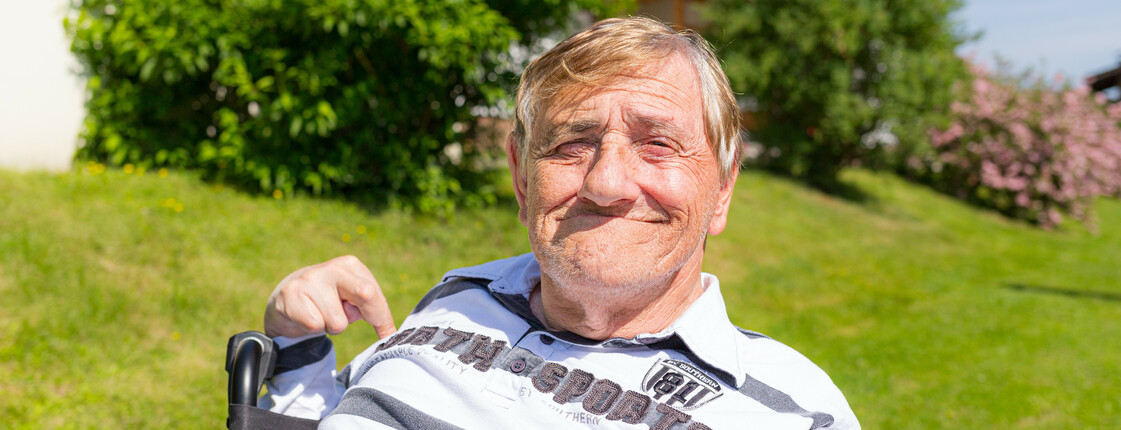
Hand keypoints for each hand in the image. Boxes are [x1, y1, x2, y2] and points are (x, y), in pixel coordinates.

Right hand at [264, 255, 396, 339]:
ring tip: (320, 314)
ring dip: (331, 326)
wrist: (286, 299)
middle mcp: (333, 268)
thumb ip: (371, 308)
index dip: (382, 319)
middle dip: (359, 314)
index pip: (375, 294)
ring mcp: (310, 279)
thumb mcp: (351, 298)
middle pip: (365, 294)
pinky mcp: (291, 294)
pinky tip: (306, 315)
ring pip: (338, 323)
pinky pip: (315, 326)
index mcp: (351, 265)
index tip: (388, 336)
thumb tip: (393, 335)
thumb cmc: (328, 301)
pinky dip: (313, 328)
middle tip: (345, 318)